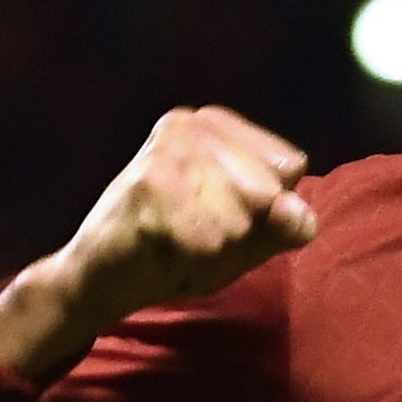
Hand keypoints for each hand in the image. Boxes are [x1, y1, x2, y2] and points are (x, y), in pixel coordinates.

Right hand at [0, 108, 317, 382]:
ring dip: (216, 251)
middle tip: (197, 235)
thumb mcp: (248, 240)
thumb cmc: (182, 250)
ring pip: (240, 219)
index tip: (224, 216)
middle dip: (242, 233)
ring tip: (181, 243)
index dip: (268, 210)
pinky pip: (209, 240)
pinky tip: (165, 250)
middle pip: (268, 192)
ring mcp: (167, 150)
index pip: (289, 165)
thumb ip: (285, 226)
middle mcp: (191, 123)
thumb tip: (298, 212)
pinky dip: (195, 260)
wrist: (103, 278)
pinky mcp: (147, 184)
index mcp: (218, 124)